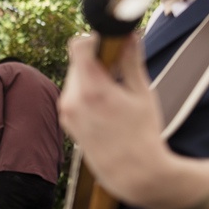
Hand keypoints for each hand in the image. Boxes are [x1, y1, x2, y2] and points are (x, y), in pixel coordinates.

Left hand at [57, 34, 167, 206]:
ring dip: (92, 76)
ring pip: (75, 77)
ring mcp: (66, 112)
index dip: (94, 39)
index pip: (78, 45)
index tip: (110, 43)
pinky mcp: (66, 121)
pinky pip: (73, 94)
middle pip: (78, 61)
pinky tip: (106, 108)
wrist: (132, 174)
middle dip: (97, 60)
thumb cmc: (142, 135)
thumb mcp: (142, 93)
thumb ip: (131, 61)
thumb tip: (128, 35)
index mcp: (92, 90)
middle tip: (118, 69)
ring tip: (115, 94)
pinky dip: (87, 92)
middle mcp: (72, 99)